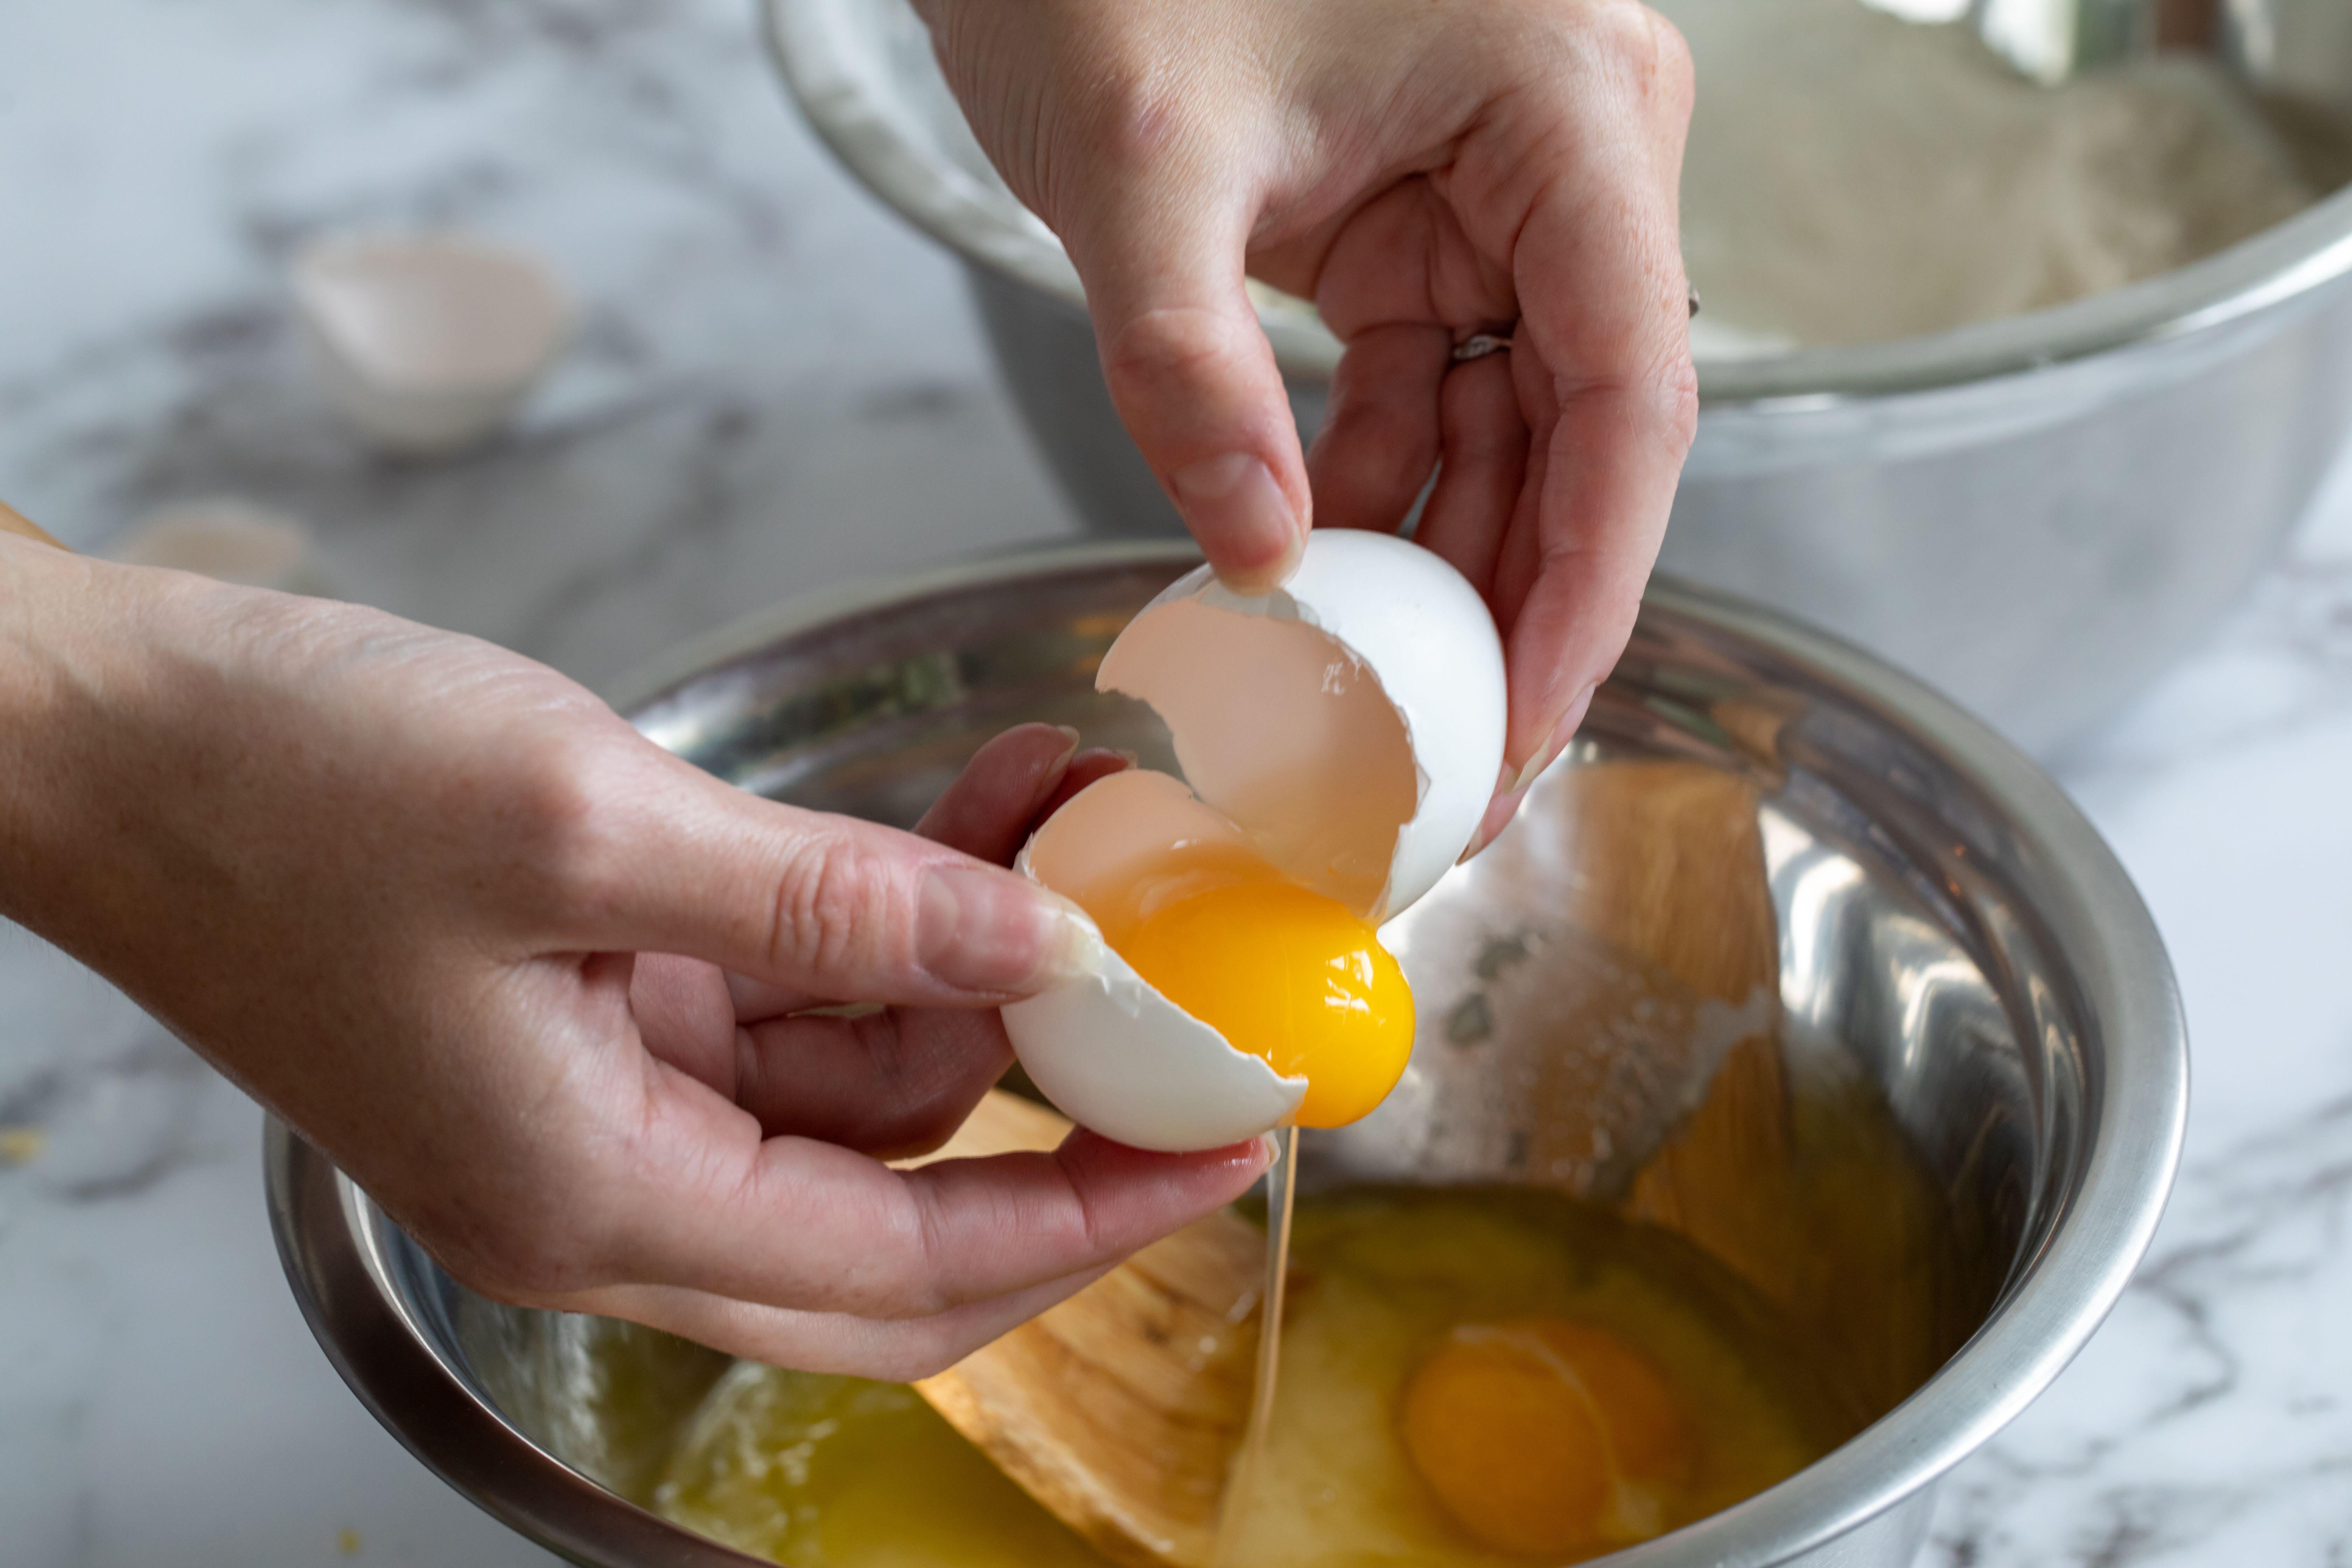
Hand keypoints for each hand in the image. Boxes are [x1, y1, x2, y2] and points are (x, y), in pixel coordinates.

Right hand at [0, 540, 1269, 1378]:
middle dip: (1050, 1098)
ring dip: (972, 965)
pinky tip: (966, 815)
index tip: (1230, 1147)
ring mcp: (600, 1096)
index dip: (1091, 1221)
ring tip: (1071, 810)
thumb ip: (832, 908)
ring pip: (859, 1085)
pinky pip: (792, 1005)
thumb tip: (1032, 956)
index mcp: (595, 1197)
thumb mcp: (588, 828)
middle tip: (1182, 987)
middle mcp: (607, 1182)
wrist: (106, 730)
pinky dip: (886, 922)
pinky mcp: (596, 1008)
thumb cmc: (288, 783)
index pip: (912, 1275)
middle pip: (901, 1208)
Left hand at [921, 0, 1696, 845]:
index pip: (1629, 390)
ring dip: (1449, 564)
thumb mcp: (1136, 164)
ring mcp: (1501, 194)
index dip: (1589, 579)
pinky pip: (1432, 391)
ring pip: (1513, 427)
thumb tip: (1257, 558)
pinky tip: (1319, 582)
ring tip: (1392, 710)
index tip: (1528, 718)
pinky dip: (1378, 491)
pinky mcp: (1424, 228)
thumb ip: (1189, 371)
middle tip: (1462, 768)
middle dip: (1523, 605)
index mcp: (1568, 106)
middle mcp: (1570, 154)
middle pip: (1588, 430)